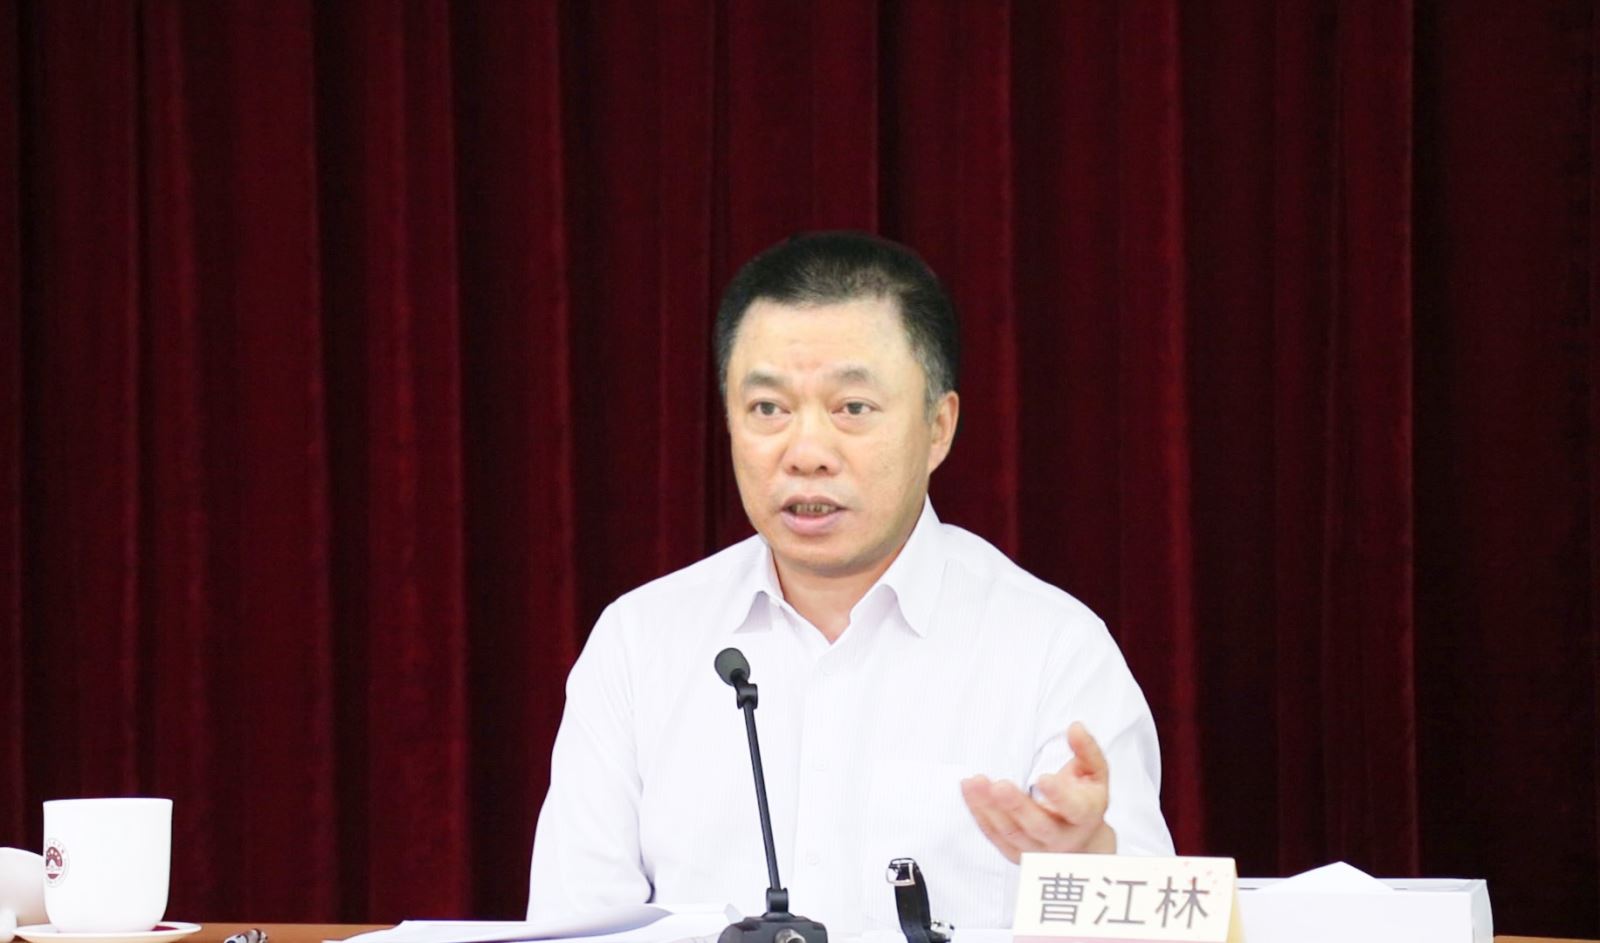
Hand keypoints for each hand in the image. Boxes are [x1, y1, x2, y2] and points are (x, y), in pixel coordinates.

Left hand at [959, 721, 1115, 861]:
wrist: (1082, 845)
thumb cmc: (1085, 802)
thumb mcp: (1095, 775)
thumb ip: (1087, 750)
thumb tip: (1075, 728)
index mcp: (1085, 817)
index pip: (1075, 810)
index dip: (1060, 796)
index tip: (1043, 778)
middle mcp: (1062, 839)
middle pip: (1038, 827)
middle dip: (1017, 806)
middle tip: (999, 786)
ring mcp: (1037, 851)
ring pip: (1011, 833)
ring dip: (989, 808)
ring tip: (974, 782)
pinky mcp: (1015, 854)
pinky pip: (994, 836)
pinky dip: (979, 814)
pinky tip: (969, 791)